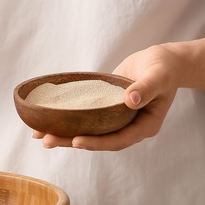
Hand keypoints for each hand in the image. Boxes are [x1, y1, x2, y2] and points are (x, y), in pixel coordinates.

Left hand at [34, 44, 179, 150]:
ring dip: (65, 134)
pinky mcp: (104, 110)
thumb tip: (129, 100)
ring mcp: (115, 120)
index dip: (97, 142)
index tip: (77, 141)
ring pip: (89, 132)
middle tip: (47, 141)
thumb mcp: (158, 76)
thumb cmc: (164, 67)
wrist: (162, 62)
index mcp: (144, 126)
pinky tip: (46, 120)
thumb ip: (146, 88)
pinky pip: (85, 118)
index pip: (118, 140)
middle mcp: (128, 127)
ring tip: (40, 135)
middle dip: (72, 141)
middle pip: (98, 140)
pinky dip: (68, 119)